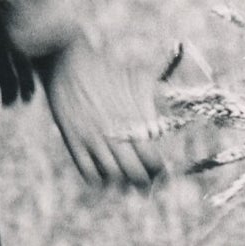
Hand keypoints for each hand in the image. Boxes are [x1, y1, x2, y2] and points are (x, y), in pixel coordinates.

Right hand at [39, 36, 167, 189]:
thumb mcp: (138, 80)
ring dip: (121, 183)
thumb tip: (173, 115)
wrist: (71, 60)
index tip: (161, 174)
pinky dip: (98, 180)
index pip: (153, 158)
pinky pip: (88, 172)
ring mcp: (94, 137)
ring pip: (112, 176)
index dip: (159, 171)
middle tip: (144, 185)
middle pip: (135, 172)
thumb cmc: (108, 69)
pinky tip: (103, 177)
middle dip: (142, 182)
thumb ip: (155, 100)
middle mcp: (116, 130)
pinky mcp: (73, 140)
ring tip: (125, 183)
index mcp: (134, 117)